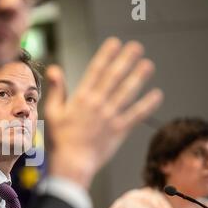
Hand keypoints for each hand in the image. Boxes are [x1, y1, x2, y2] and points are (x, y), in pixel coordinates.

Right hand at [44, 38, 162, 188]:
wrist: (71, 164)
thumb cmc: (59, 140)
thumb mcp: (51, 113)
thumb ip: (56, 90)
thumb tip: (54, 69)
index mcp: (81, 98)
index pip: (95, 71)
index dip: (106, 55)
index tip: (115, 42)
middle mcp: (97, 104)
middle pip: (114, 77)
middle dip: (126, 60)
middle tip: (136, 47)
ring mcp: (110, 117)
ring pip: (127, 92)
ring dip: (138, 77)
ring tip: (148, 65)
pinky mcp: (119, 130)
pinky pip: (136, 115)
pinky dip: (147, 105)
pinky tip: (156, 95)